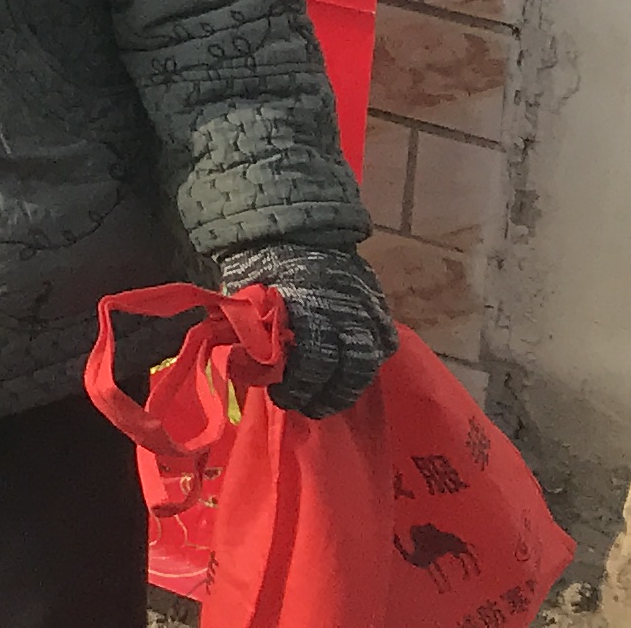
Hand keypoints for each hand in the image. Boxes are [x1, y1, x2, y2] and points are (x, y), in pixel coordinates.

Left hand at [221, 242, 396, 421]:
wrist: (294, 222)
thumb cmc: (264, 258)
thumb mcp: (246, 287)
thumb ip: (248, 324)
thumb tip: (245, 365)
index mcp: (309, 300)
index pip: (315, 356)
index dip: (300, 384)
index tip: (281, 395)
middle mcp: (346, 307)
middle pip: (351, 367)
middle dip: (329, 394)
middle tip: (306, 406)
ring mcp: (368, 306)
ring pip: (371, 359)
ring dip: (349, 386)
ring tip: (327, 400)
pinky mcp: (379, 304)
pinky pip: (385, 341)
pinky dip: (370, 361)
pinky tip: (350, 375)